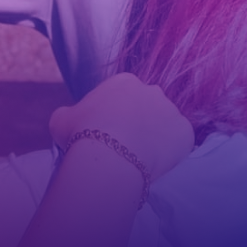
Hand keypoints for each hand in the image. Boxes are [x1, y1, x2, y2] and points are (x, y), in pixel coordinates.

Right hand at [49, 73, 193, 180]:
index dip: (117, 115)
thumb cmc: (81, 134)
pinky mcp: (185, 132)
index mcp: (125, 81)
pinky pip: (180, 142)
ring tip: (141, 159)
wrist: (108, 157)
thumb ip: (68, 113)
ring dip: (156, 137)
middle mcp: (152, 90)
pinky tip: (156, 165)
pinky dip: (171, 153)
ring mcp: (171, 110)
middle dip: (140, 122)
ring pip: (165, 124)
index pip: (125, 95)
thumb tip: (68, 117)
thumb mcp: (61, 118)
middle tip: (127, 146)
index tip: (110, 132)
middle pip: (148, 106)